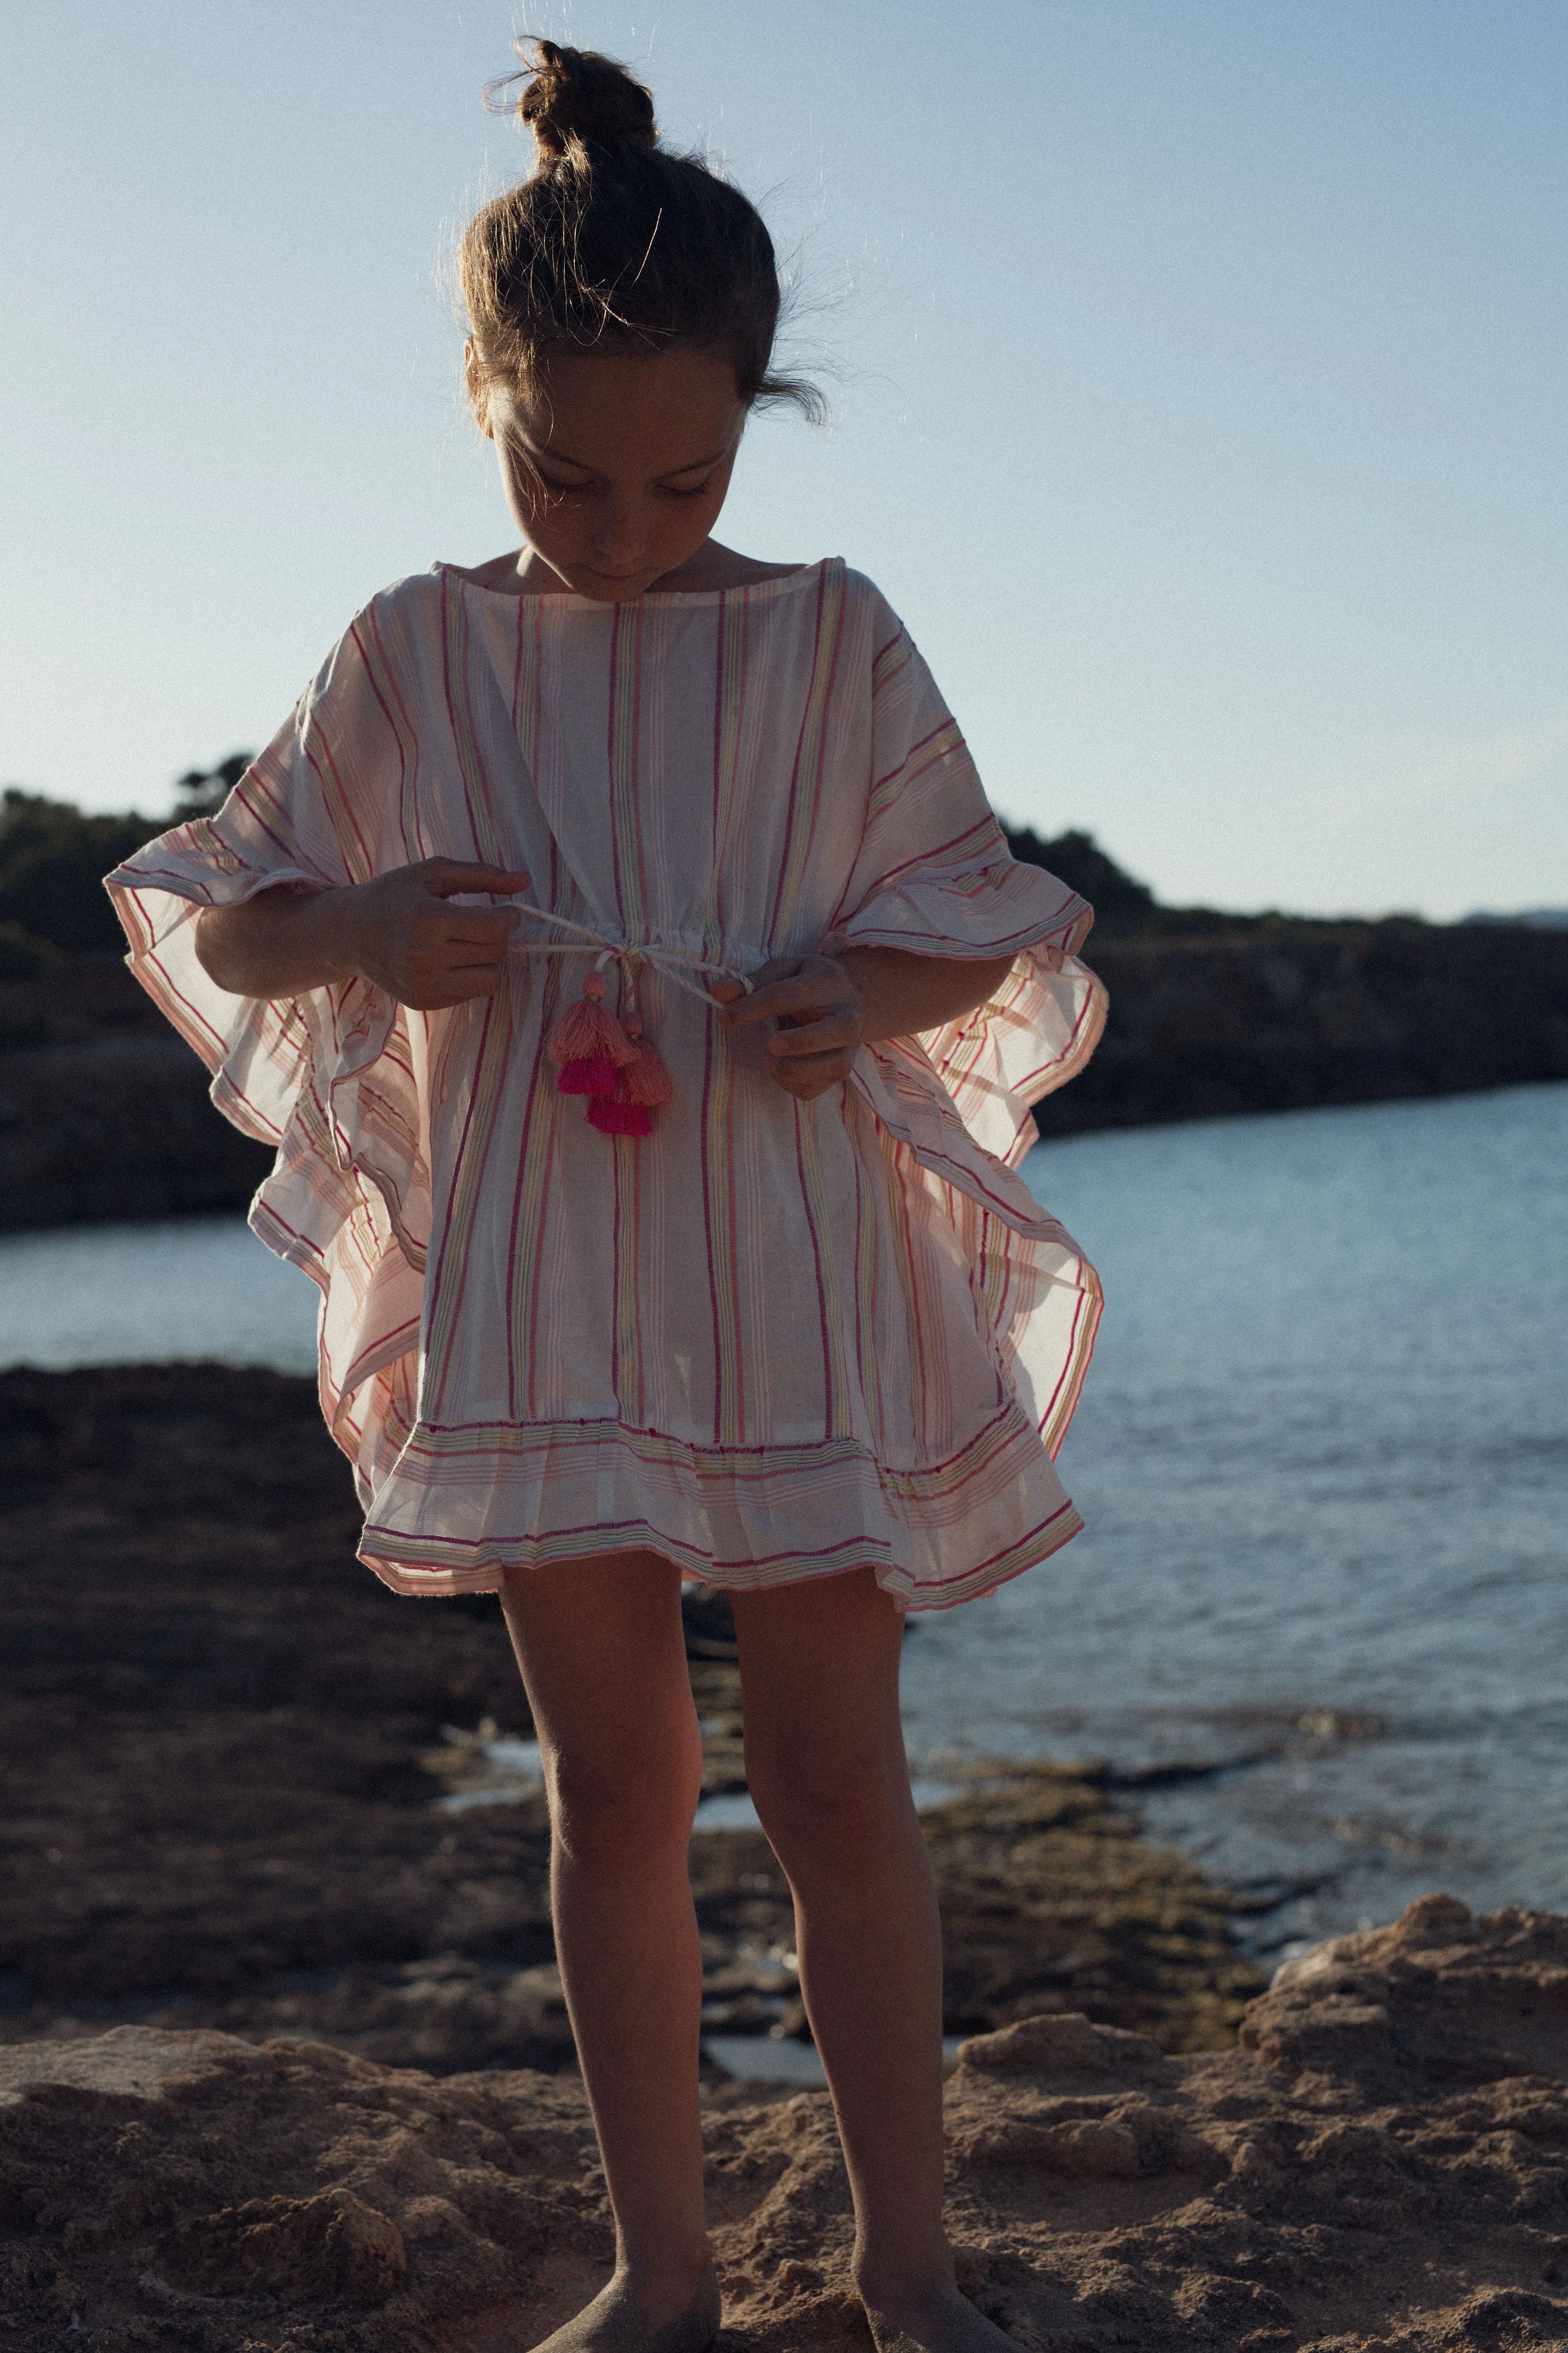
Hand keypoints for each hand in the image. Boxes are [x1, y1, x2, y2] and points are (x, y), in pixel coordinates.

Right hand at [334, 859, 531, 1008]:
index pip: (494, 929)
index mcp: (427, 919)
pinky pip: (471, 994)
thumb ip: (482, 874)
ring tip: (466, 944)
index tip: (506, 911)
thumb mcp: (433, 873)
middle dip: (497, 937)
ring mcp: (422, 985)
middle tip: (479, 924)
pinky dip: (469, 976)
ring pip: (489, 980)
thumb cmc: (394, 896)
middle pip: (495, 953)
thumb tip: (525, 880)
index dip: (510, 918)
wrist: (349, 933)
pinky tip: (449, 960)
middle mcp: (424, 957)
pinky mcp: (423, 1002)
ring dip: (488, 961)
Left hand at [715, 954, 862, 1099]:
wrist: (840, 1001)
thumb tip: (717, 991)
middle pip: (839, 1031)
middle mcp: (849, 1015)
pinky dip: (794, 1085)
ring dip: (797, 1069)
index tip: (726, 1018)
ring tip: (769, 1061)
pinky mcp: (840, 1071)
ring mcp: (850, 1047)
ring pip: (836, 1066)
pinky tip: (780, 1071)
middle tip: (770, 1046)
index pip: (791, 995)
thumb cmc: (803, 984)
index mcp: (829, 981)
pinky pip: (819, 1087)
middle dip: (802, 1041)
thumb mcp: (778, 974)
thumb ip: (749, 983)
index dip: (755, 1007)